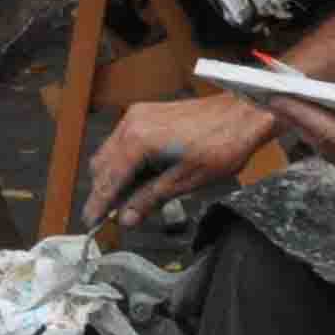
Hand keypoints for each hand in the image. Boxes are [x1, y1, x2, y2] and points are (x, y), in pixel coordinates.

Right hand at [83, 92, 273, 234]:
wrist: (243, 114)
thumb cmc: (221, 146)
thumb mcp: (185, 181)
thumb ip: (150, 199)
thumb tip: (126, 218)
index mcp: (138, 141)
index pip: (108, 178)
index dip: (98, 203)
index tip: (91, 222)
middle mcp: (131, 123)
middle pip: (102, 164)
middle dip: (103, 190)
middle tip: (111, 216)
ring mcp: (137, 115)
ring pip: (110, 151)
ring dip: (114, 176)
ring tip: (129, 200)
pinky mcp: (147, 113)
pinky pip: (123, 140)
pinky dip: (125, 161)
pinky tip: (140, 177)